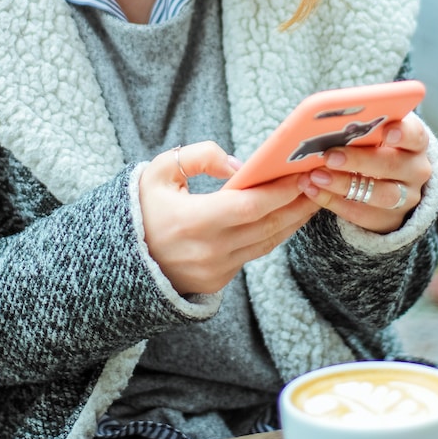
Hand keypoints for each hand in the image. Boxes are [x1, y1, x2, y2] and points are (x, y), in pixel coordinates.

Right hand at [138, 141, 318, 295]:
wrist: (118, 259)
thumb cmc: (141, 208)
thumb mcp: (160, 171)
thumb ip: (200, 157)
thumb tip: (240, 165)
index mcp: (193, 221)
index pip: (250, 205)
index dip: (281, 190)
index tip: (302, 173)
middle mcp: (208, 250)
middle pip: (267, 225)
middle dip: (297, 203)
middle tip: (319, 181)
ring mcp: (215, 270)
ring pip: (267, 242)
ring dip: (292, 220)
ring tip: (312, 197)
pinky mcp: (218, 281)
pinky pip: (254, 253)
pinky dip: (273, 233)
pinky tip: (286, 216)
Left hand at [296, 113, 431, 233]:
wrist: (389, 181)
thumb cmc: (375, 145)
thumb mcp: (375, 132)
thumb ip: (361, 125)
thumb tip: (330, 115)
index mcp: (415, 142)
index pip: (415, 135)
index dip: (402, 133)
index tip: (386, 131)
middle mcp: (416, 170)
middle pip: (393, 165)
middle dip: (359, 160)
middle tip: (330, 156)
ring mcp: (406, 198)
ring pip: (380, 194)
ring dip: (344, 184)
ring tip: (315, 176)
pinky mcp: (389, 219)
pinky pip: (361, 214)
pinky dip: (333, 201)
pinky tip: (312, 190)